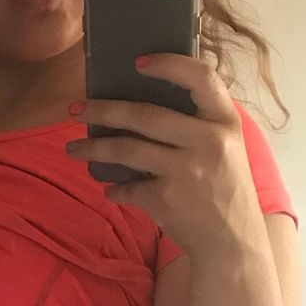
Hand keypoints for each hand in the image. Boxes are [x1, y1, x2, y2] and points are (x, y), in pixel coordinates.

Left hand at [64, 54, 268, 260]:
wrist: (233, 243)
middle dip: (102, 109)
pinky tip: (110, 189)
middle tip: (74, 108)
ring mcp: (186, 170)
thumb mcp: (226, 149)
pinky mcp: (166, 198)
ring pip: (126, 148)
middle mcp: (208, 142)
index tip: (138, 62)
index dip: (170, 64)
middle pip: (145, 114)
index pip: (202, 78)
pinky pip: (128, 187)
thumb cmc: (224, 190)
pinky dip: (115, 189)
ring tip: (72, 147)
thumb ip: (197, 126)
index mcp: (226, 123)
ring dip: (92, 147)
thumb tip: (140, 109)